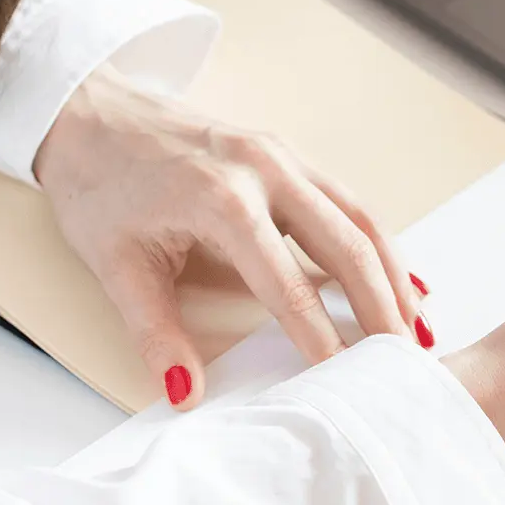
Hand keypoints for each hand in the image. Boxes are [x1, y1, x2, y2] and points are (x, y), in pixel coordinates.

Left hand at [34, 67, 426, 407]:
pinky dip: (378, 241)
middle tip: (406, 359)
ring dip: (395, 272)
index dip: (321, 337)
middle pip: (348, 244)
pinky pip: (347, 199)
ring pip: (360, 216)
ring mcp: (282, 154)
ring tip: (419, 325)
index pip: (288, 285)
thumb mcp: (115, 265)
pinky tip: (400, 276)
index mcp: (222, 200)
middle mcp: (264, 170)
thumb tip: (186, 393)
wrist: (85, 111)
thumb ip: (155, 333)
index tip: (345, 379)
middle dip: (383, 306)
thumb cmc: (97, 183)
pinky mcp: (286, 152)